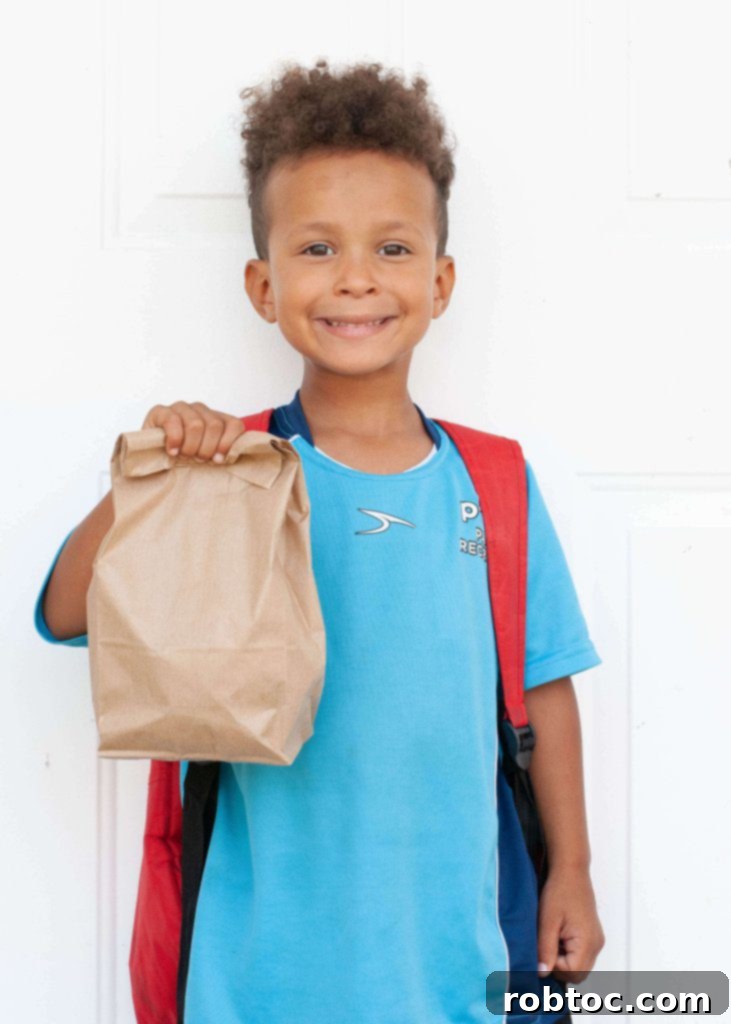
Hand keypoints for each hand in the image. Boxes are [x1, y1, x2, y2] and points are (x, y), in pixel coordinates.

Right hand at [142, 401, 245, 462]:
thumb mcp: (208, 458)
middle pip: (215, 426)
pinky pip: (173, 421)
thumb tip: (231, 456)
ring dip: (190, 446)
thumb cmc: (184, 462)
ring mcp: (181, 408)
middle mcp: (200, 410)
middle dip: (207, 448)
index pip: (234, 424)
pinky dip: (174, 440)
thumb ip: (222, 453)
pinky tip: (172, 451)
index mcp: (217, 419)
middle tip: (197, 460)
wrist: (153, 464)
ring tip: (183, 456)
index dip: (228, 444)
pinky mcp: (160, 411)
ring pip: (196, 424)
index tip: (218, 460)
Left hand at [536, 865, 604, 982]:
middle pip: (578, 974)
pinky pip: (581, 955)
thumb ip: (546, 949)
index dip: (553, 966)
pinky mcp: (592, 936)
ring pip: (579, 966)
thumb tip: (542, 973)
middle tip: (546, 945)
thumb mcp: (547, 921)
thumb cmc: (559, 891)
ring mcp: (596, 940)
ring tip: (552, 937)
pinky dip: (568, 952)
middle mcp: (596, 945)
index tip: (543, 949)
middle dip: (559, 967)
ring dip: (563, 960)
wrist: (570, 871)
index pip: (572, 973)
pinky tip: (558, 935)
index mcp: (588, 942)